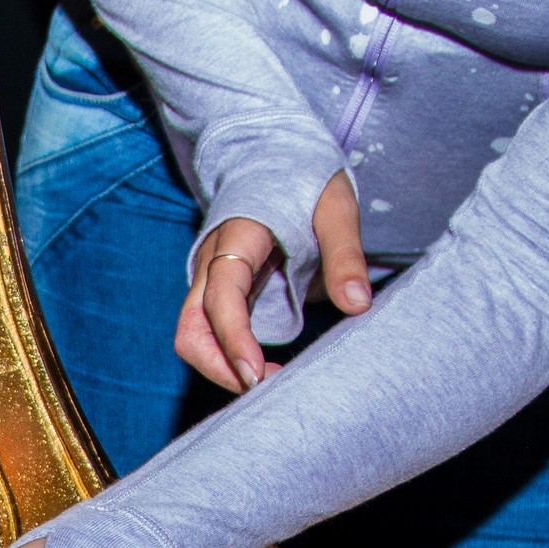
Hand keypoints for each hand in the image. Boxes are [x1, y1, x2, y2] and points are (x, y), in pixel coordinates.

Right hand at [175, 171, 370, 394]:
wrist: (275, 157)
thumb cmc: (306, 178)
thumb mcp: (335, 206)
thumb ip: (346, 254)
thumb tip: (357, 305)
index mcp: (237, 236)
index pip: (220, 296)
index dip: (233, 338)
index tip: (257, 373)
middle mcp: (212, 262)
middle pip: (190, 329)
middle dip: (219, 367)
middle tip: (265, 390)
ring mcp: (210, 281)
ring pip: (194, 338)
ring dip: (223, 368)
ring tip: (270, 383)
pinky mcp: (219, 295)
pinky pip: (210, 335)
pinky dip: (229, 359)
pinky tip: (265, 370)